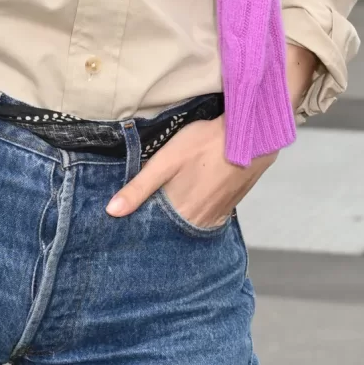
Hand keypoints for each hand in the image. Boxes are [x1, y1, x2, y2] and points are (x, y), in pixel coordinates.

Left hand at [104, 117, 275, 229]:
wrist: (251, 135)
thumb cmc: (205, 143)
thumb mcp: (166, 160)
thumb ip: (139, 188)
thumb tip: (112, 212)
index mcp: (182, 213)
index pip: (155, 229)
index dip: (142, 223)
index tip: (129, 219)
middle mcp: (200, 222)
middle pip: (173, 229)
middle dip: (160, 222)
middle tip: (150, 207)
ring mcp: (218, 216)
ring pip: (190, 224)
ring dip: (179, 217)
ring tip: (169, 202)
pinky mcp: (230, 207)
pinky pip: (207, 217)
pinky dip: (196, 212)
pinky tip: (191, 198)